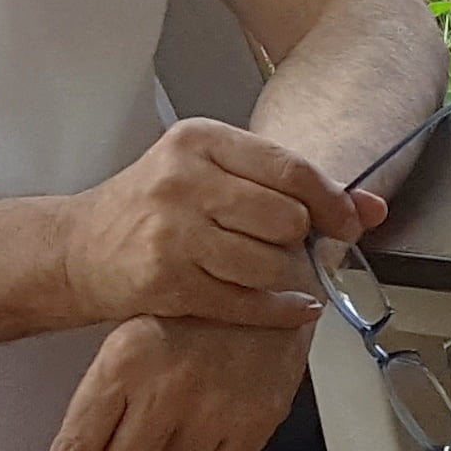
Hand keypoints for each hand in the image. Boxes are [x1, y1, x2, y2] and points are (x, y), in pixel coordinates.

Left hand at [29, 316, 306, 450]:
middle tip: (138, 436)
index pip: (76, 449)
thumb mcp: (127, 345)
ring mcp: (217, 405)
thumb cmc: (189, 309)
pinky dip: (217, 449)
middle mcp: (167, 387)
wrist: (269, 273)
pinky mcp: (260, 417)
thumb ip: (91, 412)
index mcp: (123, 362)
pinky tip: (222, 406)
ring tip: (190, 405)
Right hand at [56, 117, 365, 330]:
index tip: (350, 221)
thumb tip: (373, 207)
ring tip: (277, 276)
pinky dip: (279, 310)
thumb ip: (290, 185)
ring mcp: (172, 231)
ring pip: (269, 261)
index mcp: (200, 140)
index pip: (290, 168)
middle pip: (285, 217)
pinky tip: (290, 307)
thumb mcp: (212, 176)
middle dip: (301, 241)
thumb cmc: (153, 209)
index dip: (332, 200)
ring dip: (287, 277)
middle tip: (293, 249)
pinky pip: (246, 301)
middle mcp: (183, 179)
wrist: (77, 249)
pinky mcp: (166, 280)